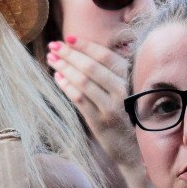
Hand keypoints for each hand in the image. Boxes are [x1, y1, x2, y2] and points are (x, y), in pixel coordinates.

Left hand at [47, 36, 137, 164]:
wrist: (134, 150)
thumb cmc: (127, 114)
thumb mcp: (125, 90)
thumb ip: (109, 72)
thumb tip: (81, 51)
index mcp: (130, 79)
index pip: (106, 56)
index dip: (86, 45)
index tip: (68, 38)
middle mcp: (123, 91)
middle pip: (92, 66)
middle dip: (69, 54)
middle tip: (54, 46)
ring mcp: (111, 107)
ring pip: (83, 81)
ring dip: (64, 67)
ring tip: (52, 60)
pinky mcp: (99, 121)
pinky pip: (79, 99)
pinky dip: (66, 86)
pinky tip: (57, 78)